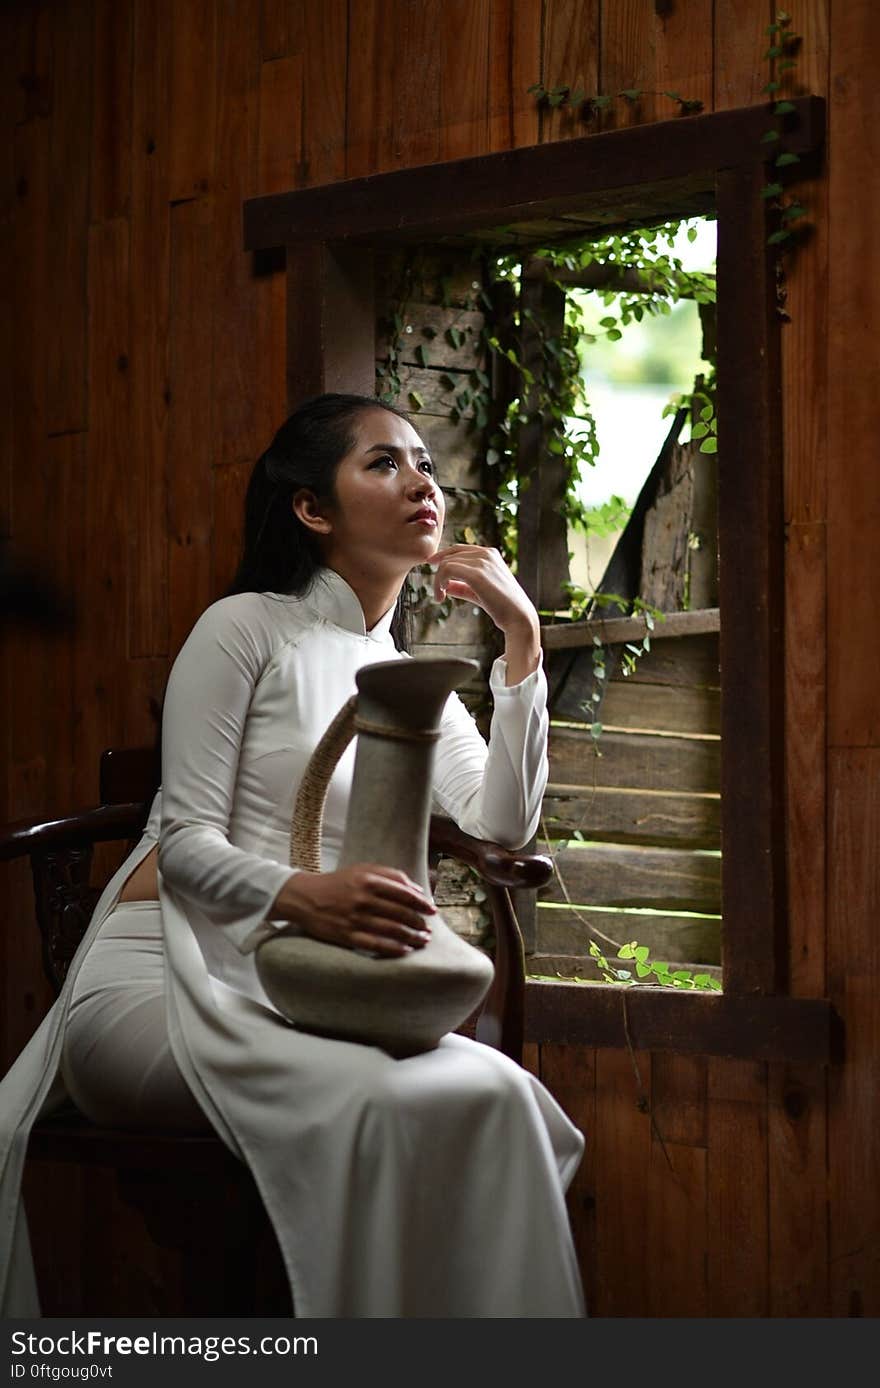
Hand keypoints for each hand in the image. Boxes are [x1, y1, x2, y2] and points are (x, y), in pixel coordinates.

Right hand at [272, 865, 435, 957]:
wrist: (304, 897)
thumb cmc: (338, 883)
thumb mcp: (362, 870)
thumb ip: (390, 876)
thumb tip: (417, 890)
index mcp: (369, 881)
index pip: (404, 893)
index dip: (421, 903)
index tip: (432, 910)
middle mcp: (363, 899)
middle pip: (400, 913)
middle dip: (419, 923)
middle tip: (428, 930)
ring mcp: (355, 919)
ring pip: (391, 930)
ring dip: (411, 937)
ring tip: (422, 941)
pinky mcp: (346, 936)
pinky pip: (375, 945)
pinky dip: (393, 949)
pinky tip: (405, 951)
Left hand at [431, 544, 540, 683]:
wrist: (518, 617)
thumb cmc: (502, 607)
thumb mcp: (480, 593)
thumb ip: (464, 587)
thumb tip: (447, 586)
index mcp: (490, 554)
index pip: (460, 549)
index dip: (443, 556)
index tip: (431, 565)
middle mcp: (486, 554)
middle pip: (451, 555)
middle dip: (439, 572)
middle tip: (437, 592)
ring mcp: (482, 562)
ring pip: (447, 563)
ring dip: (438, 581)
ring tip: (439, 598)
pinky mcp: (477, 574)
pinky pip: (447, 570)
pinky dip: (440, 582)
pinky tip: (442, 596)